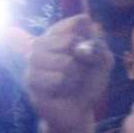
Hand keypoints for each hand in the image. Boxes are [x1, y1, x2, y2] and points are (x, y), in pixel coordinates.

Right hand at [25, 15, 115, 132]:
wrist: (78, 110)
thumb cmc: (87, 82)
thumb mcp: (103, 63)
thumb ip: (100, 48)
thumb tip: (82, 47)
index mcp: (58, 33)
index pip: (79, 22)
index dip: (91, 39)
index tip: (90, 53)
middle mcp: (40, 43)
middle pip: (71, 40)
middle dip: (84, 60)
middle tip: (78, 71)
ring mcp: (32, 62)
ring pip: (65, 62)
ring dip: (75, 75)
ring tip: (69, 81)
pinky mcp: (30, 81)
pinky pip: (59, 79)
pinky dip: (67, 86)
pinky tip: (61, 90)